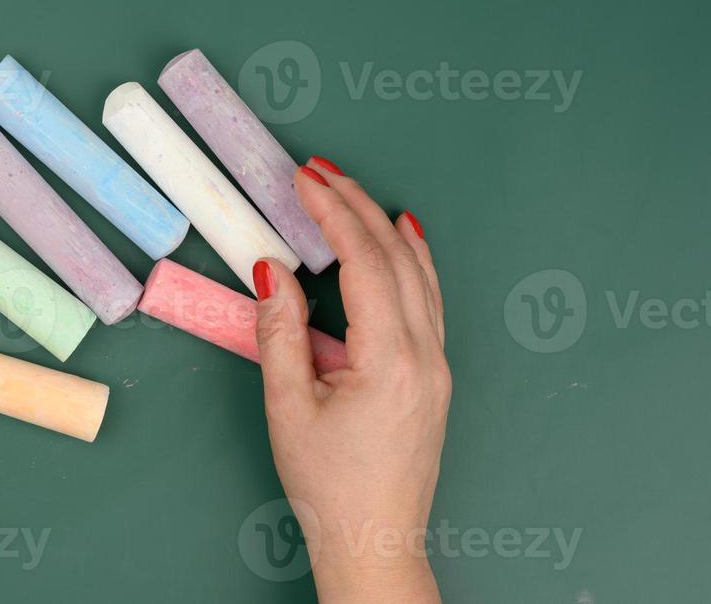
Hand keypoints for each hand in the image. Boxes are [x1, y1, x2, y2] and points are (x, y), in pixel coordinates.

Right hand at [255, 158, 448, 602]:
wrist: (375, 540)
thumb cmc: (328, 484)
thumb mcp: (288, 407)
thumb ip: (279, 331)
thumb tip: (272, 269)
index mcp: (389, 360)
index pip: (364, 262)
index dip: (333, 213)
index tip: (305, 178)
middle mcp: (425, 354)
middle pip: (396, 257)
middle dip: (357, 205)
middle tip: (320, 169)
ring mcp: (438, 364)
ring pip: (419, 274)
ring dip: (384, 226)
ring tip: (353, 190)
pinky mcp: (435, 374)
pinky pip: (428, 298)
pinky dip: (411, 259)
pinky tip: (402, 239)